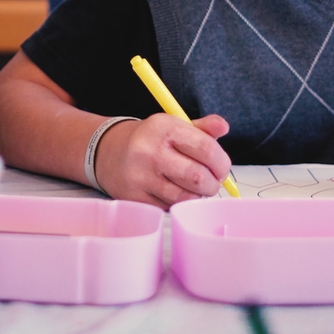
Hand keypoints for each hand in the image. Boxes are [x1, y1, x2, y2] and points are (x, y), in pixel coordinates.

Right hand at [95, 113, 231, 207]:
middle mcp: (150, 151)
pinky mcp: (135, 197)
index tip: (222, 168)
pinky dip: (179, 202)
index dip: (222, 163)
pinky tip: (175, 191)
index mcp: (164, 128)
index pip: (206, 149)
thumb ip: (202, 128)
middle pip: (198, 177)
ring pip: (185, 196)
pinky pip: (170, 207)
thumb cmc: (150, 140)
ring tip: (194, 187)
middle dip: (212, 183)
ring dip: (197, 195)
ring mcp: (140, 176)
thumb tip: (223, 127)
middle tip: (211, 181)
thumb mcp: (174, 126)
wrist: (110, 152)